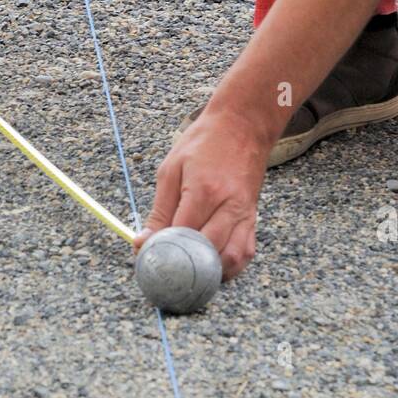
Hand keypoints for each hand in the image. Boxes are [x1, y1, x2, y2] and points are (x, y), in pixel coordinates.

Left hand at [135, 105, 269, 279]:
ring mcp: (245, 214)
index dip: (162, 251)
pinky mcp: (254, 218)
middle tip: (165, 268)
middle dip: (183, 266)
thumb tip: (143, 242)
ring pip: (230, 259)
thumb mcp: (171, 169)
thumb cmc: (204, 142)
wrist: (243, 125)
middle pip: (206, 253)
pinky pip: (245, 253)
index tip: (147, 257)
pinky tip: (212, 266)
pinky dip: (229, 266)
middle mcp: (229, 206)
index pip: (181, 235)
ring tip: (189, 271)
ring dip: (209, 272)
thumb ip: (159, 210)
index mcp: (204, 191)